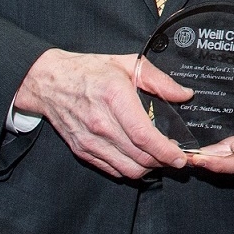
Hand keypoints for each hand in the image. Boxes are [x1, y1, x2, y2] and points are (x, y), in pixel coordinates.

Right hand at [14, 48, 191, 179]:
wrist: (49, 81)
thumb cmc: (89, 71)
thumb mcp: (128, 64)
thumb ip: (159, 80)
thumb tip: (184, 95)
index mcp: (115, 99)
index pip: (144, 136)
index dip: (165, 151)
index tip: (181, 157)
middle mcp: (101, 124)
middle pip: (139, 157)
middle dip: (163, 162)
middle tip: (177, 157)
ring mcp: (90, 140)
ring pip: (127, 168)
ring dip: (148, 168)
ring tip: (160, 158)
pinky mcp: (82, 150)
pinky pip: (112, 169)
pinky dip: (130, 169)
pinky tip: (139, 158)